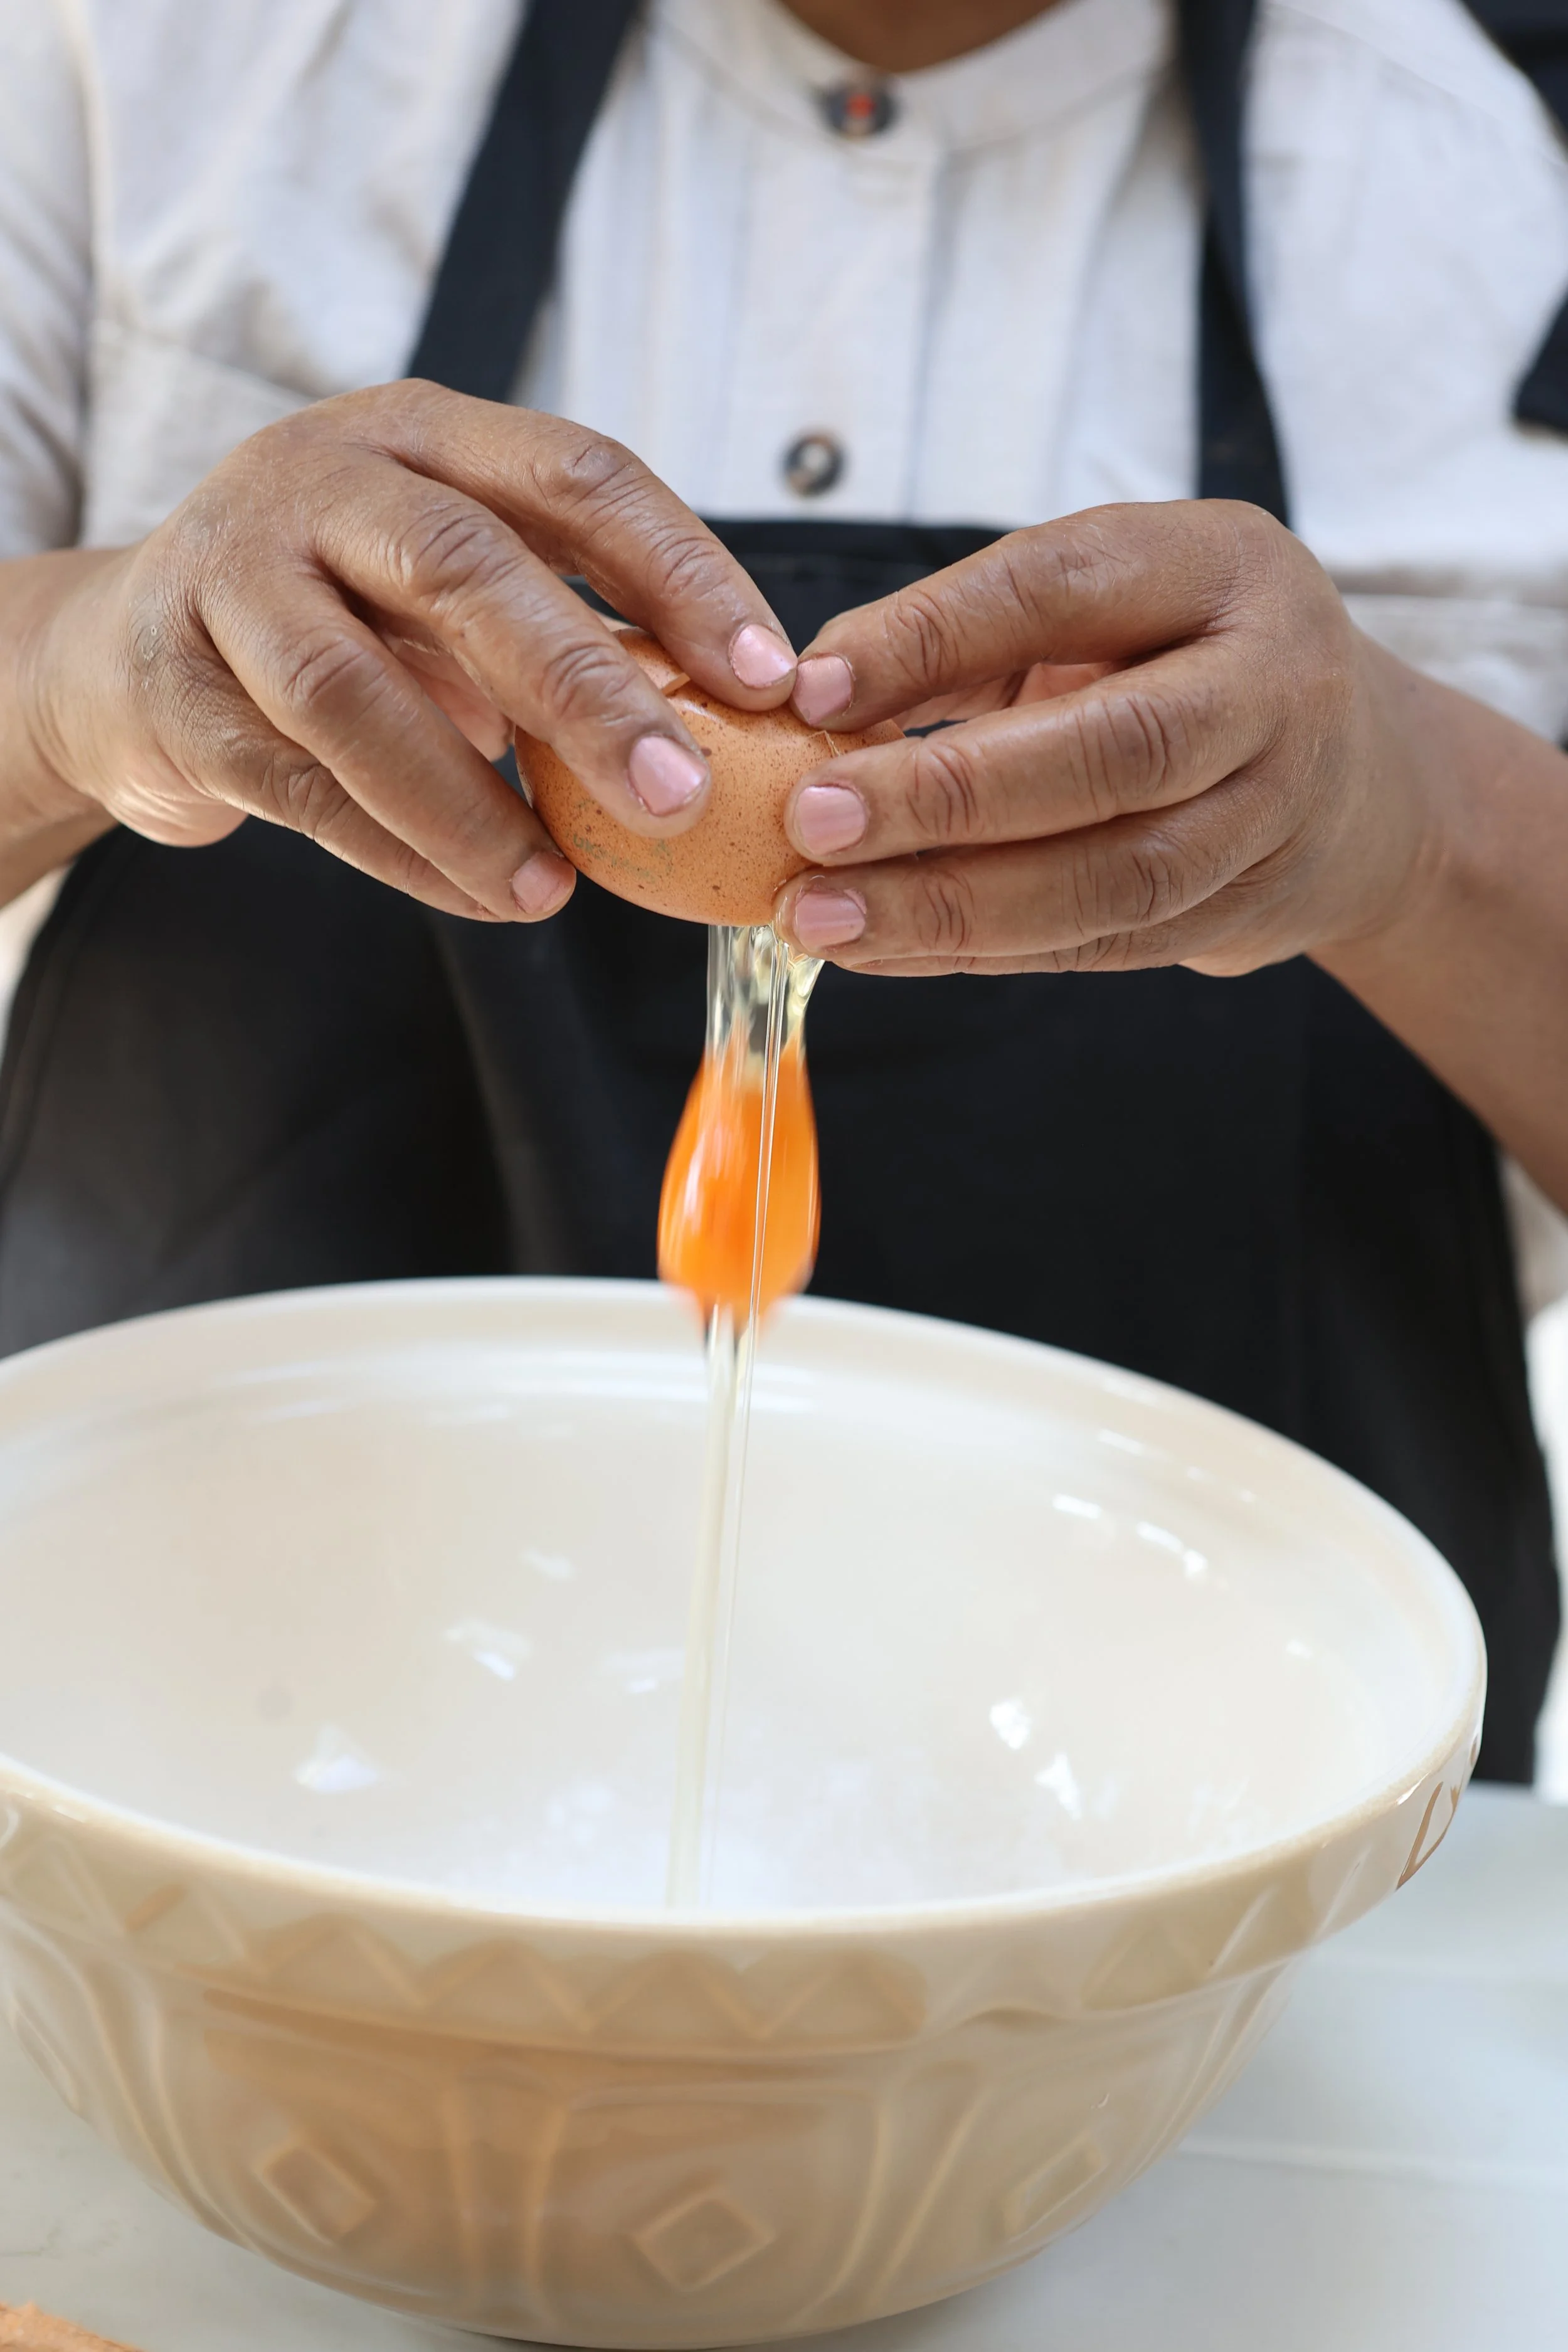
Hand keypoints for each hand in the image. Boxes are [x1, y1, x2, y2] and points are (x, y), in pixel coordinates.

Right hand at [18, 385, 797, 920]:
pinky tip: (483, 900)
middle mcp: (316, 479)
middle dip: (584, 688)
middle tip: (678, 793)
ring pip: (354, 693)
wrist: (129, 651)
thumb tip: (735, 726)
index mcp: (420, 435)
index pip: (574, 473)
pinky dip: (401, 854)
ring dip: (469, 805)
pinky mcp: (177, 691)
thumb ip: (569, 621)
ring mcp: (230, 579)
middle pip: (461, 568)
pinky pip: (301, 788)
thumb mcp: (450, 580)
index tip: (768, 677)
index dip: (679, 572)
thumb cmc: (343, 614)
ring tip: (556, 890)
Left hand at [771, 502, 1432, 976]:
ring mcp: (1271, 814)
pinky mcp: (1242, 913)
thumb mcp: (1096, 603)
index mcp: (1224, 567)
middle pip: (1116, 750)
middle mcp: (1272, 687)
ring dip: (953, 905)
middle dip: (949, 793)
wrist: (1355, 777)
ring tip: (822, 915)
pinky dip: (979, 954)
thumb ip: (967, 637)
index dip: (933, 638)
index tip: (813, 689)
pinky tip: (881, 952)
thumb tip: (815, 697)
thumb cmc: (1180, 662)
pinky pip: (1101, 945)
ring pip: (1115, 876)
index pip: (1067, 586)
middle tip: (813, 822)